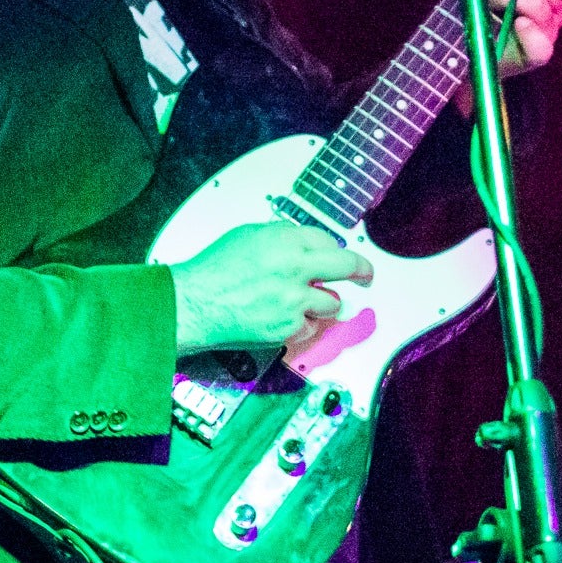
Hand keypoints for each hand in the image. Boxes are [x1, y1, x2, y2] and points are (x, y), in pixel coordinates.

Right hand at [169, 222, 372, 354]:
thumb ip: (283, 238)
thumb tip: (307, 246)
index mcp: (285, 240)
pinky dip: (301, 323)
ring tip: (299, 301)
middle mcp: (295, 267)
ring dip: (322, 302)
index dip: (333, 249)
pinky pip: (310, 326)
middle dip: (362, 270)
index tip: (342, 256)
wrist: (195, 303)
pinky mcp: (288, 327)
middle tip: (367, 276)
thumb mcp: (249, 235)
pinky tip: (280, 317)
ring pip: (332, 302)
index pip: (329, 240)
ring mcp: (294, 299)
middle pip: (347, 266)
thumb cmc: (214, 268)